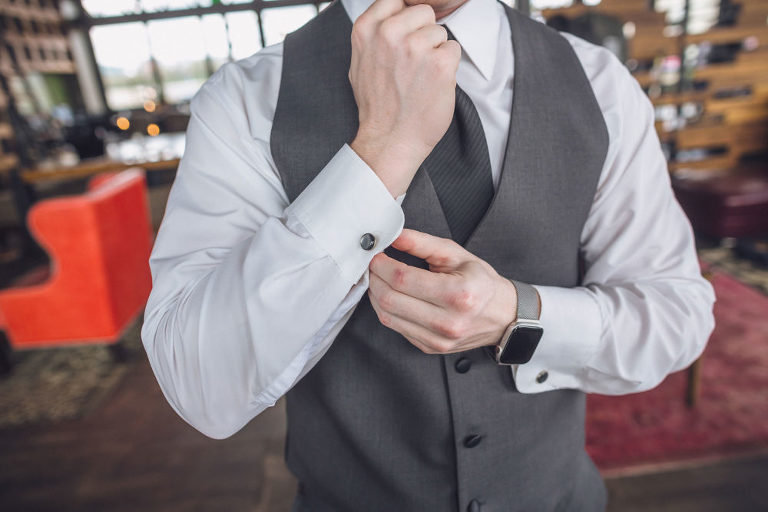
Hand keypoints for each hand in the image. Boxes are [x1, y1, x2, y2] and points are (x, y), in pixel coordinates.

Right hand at [348, 0, 461, 197]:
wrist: (390, 140)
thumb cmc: (377, 106)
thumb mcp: (359, 62)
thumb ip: (373, 34)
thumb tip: (388, 15)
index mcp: (366, 29)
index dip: (406, 19)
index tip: (405, 38)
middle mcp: (389, 33)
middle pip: (423, 12)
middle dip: (424, 33)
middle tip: (413, 64)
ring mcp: (415, 47)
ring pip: (440, 31)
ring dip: (436, 52)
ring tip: (420, 77)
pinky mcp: (440, 63)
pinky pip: (454, 49)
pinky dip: (449, 67)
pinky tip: (432, 84)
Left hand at [368, 229, 517, 353]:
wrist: (502, 315)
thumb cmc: (481, 283)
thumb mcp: (457, 254)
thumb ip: (423, 243)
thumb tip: (394, 236)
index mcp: (458, 294)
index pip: (403, 279)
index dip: (381, 265)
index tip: (376, 254)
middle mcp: (448, 322)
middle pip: (390, 300)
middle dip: (374, 278)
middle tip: (373, 265)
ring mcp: (437, 339)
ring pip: (388, 317)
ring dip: (376, 295)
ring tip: (378, 278)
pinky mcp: (429, 347)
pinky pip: (395, 328)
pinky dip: (386, 309)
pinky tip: (390, 296)